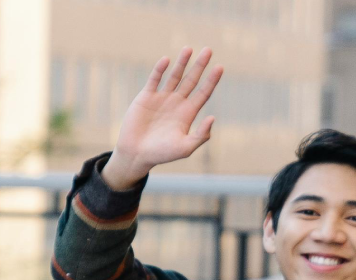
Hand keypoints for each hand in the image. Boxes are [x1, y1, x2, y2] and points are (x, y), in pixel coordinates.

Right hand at [102, 48, 222, 191]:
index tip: (220, 67)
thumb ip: (200, 136)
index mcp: (187, 113)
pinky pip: (154, 79)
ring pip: (174, 76)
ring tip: (189, 49)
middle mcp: (176, 103)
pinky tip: (166, 60)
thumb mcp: (185, 148)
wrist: (135, 154)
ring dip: (182, 63)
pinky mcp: (146, 97)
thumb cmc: (161, 154)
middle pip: (192, 80)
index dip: (212, 81)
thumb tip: (212, 117)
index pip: (203, 93)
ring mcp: (161, 98)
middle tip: (208, 50)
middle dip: (200, 66)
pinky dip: (159, 70)